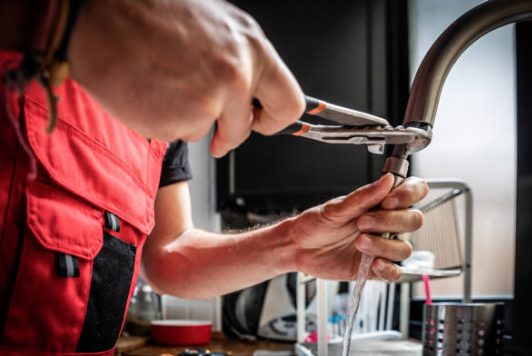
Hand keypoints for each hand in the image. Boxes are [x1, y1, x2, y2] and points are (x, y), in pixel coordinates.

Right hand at [69, 0, 303, 155]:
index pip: (289, 103)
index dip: (274, 119)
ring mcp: (206, 103)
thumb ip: (240, 61)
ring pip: (205, 130)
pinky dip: (163, 119)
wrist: (97, 12)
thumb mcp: (216, 25)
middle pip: (245, 129)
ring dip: (186, 116)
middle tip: (211, 123)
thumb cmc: (151, 11)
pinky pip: (176, 133)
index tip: (260, 122)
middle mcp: (235, 77)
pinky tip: (149, 90)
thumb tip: (251, 92)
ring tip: (164, 81)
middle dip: (231, 132)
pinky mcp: (175, 123)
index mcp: (252, 48)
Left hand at [289, 174, 427, 280]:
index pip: (413, 192)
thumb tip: (387, 180)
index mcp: (380, 203)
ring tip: (358, 242)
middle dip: (391, 221)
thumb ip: (363, 196)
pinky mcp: (375, 268)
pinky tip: (372, 263)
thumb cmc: (316, 224)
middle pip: (414, 220)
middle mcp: (386, 224)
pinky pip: (395, 272)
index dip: (409, 195)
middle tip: (363, 223)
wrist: (299, 247)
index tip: (389, 200)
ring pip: (404, 248)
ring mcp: (382, 246)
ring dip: (383, 245)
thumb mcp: (336, 208)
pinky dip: (387, 268)